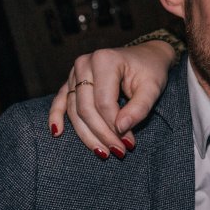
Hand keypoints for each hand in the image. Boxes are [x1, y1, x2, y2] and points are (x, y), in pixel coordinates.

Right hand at [46, 41, 176, 156]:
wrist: (146, 57)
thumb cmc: (150, 71)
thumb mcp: (153, 87)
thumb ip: (139, 108)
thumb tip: (121, 128)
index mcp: (105, 60)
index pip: (104, 102)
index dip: (114, 126)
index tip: (129, 143)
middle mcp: (85, 63)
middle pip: (86, 108)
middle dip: (101, 133)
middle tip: (118, 152)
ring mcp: (75, 71)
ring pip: (74, 110)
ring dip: (86, 134)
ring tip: (103, 152)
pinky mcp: (72, 80)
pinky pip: (61, 100)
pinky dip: (56, 117)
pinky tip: (57, 133)